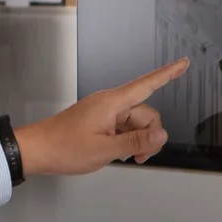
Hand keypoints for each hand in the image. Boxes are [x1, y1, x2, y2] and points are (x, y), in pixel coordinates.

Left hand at [12, 58, 188, 175]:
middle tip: (139, 157)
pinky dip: (126, 140)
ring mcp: (104, 112)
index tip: (183, 63)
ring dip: (137, 141)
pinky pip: (123, 127)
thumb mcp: (105, 149)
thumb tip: (162, 135)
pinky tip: (118, 152)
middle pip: (145, 113)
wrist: (38, 150)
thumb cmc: (63, 147)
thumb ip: (136, 142)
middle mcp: (110, 103)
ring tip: (124, 157)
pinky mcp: (100, 120)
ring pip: (135, 123)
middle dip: (149, 135)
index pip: (147, 84)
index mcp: (112, 102)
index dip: (168, 74)